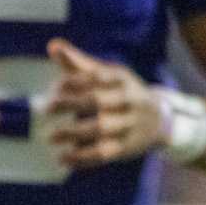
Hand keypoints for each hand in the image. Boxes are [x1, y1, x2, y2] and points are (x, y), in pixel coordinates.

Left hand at [44, 37, 164, 169]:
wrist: (159, 120)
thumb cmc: (122, 93)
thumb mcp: (107, 75)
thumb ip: (79, 63)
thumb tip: (52, 46)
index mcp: (121, 79)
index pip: (96, 77)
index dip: (73, 81)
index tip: (56, 87)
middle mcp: (128, 100)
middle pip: (97, 101)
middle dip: (70, 104)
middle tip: (46, 108)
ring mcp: (129, 125)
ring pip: (100, 128)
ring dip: (73, 133)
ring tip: (50, 137)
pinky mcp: (126, 148)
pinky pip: (103, 153)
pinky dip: (82, 158)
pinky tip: (62, 159)